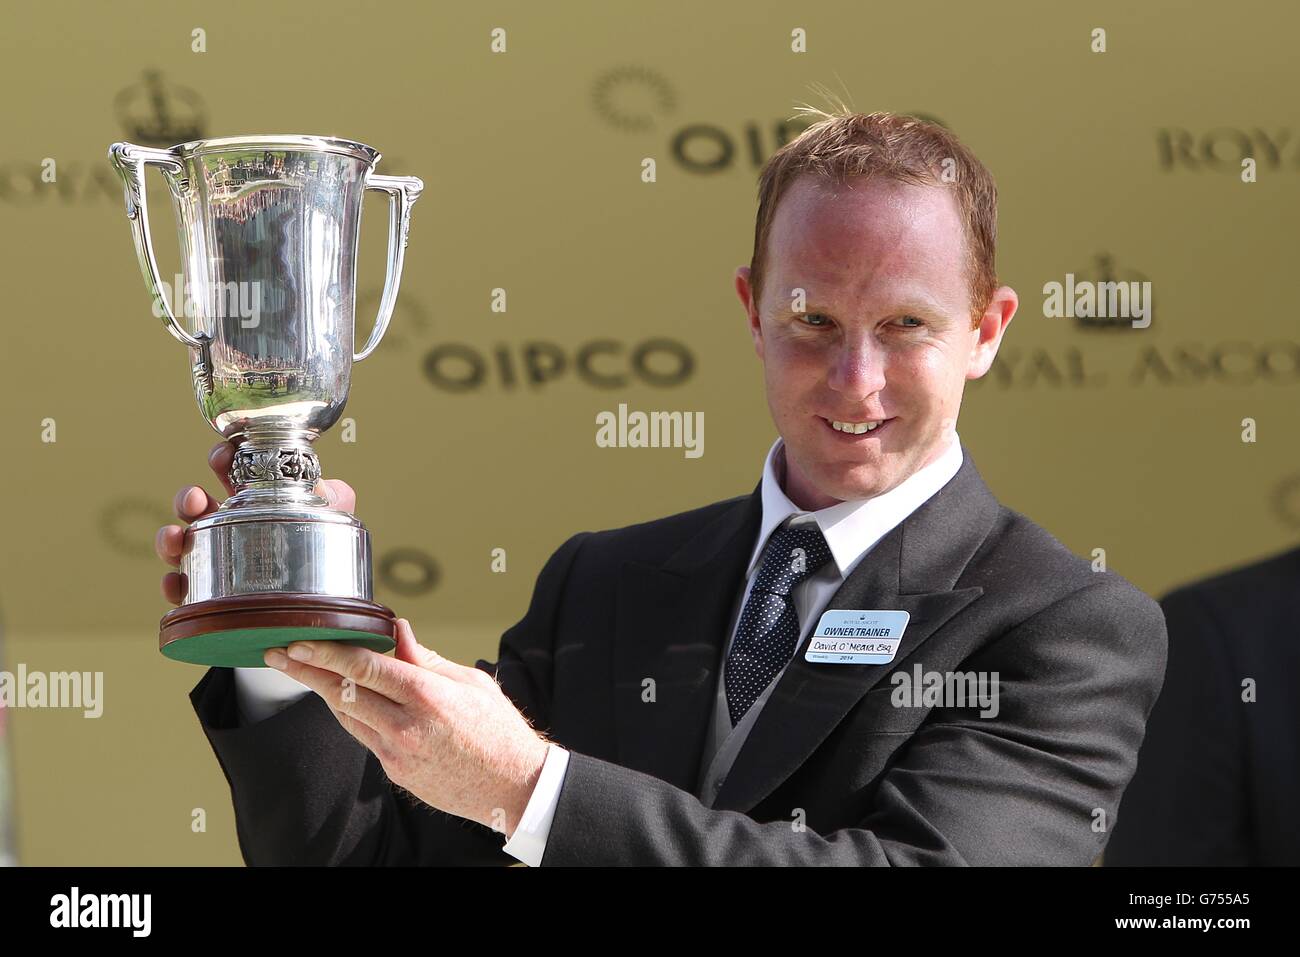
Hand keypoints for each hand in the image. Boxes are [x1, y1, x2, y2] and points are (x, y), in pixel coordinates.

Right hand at [153, 440, 356, 604]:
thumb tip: (324, 487)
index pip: (230, 473)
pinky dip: (174, 584)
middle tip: (194, 499)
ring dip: (169, 537)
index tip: (223, 454)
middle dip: (188, 498)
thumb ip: (334, 497)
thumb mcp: (331, 521)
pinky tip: (177, 581)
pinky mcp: (208, 594)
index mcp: (254, 502)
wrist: (318, 602)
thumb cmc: (321, 553)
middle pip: (196, 506)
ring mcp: (214, 559)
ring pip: (180, 544)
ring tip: (175, 538)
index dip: (222, 459)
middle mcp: (227, 527)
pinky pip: (184, 589)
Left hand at [263, 620, 549, 836]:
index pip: (365, 668)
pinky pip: (363, 736)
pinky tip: (342, 698)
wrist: (512, 785)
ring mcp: (397, 753)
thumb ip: (426, 659)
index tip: (299, 641)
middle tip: (277, 653)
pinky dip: (351, 713)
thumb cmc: (497, 730)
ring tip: (302, 669)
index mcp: (428, 697)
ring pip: (346, 716)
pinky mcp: (394, 771)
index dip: (326, 652)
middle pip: (342, 693)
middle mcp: (406, 727)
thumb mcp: (470, 682)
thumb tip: (397, 632)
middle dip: (305, 670)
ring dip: (323, 691)